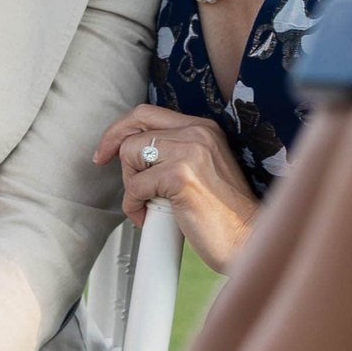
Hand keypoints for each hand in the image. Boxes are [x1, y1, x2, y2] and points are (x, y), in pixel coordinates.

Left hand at [95, 105, 260, 272]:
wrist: (246, 238)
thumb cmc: (223, 213)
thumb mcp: (200, 168)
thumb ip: (173, 152)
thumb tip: (130, 152)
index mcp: (203, 127)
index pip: (147, 113)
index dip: (119, 130)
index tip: (105, 151)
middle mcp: (198, 133)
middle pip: (134, 131)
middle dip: (116, 155)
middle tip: (115, 175)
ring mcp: (190, 152)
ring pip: (130, 156)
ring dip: (131, 186)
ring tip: (149, 205)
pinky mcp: (181, 177)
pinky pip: (135, 186)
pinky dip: (134, 206)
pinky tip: (149, 217)